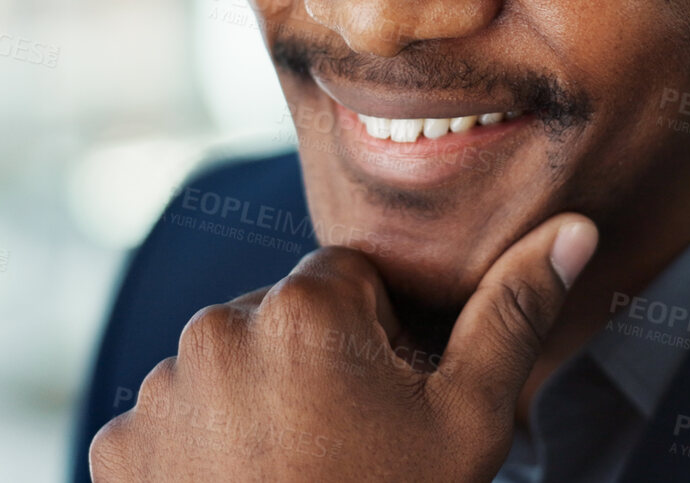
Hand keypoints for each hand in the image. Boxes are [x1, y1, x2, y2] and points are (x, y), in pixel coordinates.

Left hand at [88, 212, 598, 482]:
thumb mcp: (468, 422)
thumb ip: (512, 314)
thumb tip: (574, 231)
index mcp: (302, 308)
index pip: (347, 281)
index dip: (377, 341)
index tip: (385, 404)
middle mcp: (214, 330)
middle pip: (280, 320)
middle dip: (310, 366)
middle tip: (344, 448)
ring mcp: (156, 393)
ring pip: (223, 369)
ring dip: (252, 404)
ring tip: (292, 474)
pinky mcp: (115, 449)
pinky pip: (169, 422)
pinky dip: (197, 450)